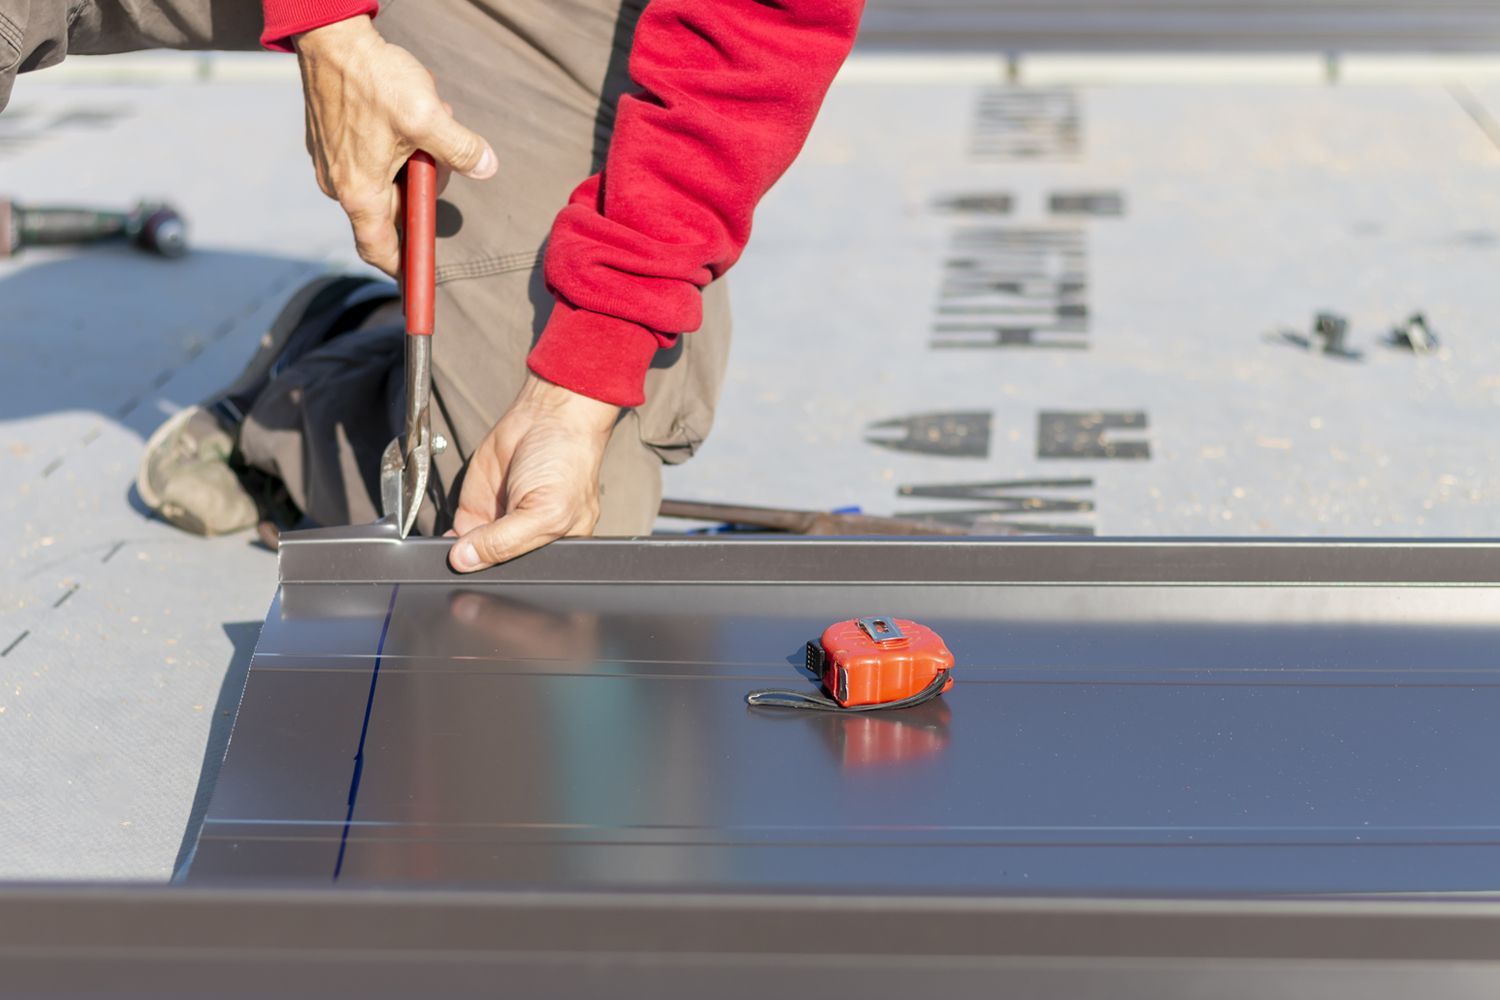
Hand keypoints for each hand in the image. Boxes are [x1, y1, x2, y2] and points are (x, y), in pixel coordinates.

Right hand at [294, 15, 497, 274]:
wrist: (330, 36)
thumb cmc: (373, 78)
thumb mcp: (428, 117)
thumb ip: (461, 149)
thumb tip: (487, 168)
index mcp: (360, 192)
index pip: (380, 250)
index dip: (403, 270)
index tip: (420, 281)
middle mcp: (339, 185)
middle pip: (390, 213)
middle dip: (421, 192)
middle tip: (438, 160)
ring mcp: (331, 164)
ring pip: (384, 183)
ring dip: (410, 164)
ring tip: (423, 125)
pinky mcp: (331, 143)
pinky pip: (370, 161)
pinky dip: (394, 149)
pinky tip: (403, 118)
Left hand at [448, 375, 619, 572]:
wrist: (546, 416)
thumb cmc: (565, 460)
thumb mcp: (544, 511)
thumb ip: (505, 542)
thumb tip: (464, 561)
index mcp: (556, 551)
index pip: (527, 581)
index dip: (506, 586)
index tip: (486, 585)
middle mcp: (527, 542)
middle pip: (497, 572)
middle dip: (480, 572)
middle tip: (468, 565)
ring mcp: (499, 527)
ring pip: (472, 558)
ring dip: (460, 560)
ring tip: (457, 553)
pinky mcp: (476, 512)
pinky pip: (456, 538)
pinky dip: (446, 544)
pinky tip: (447, 544)